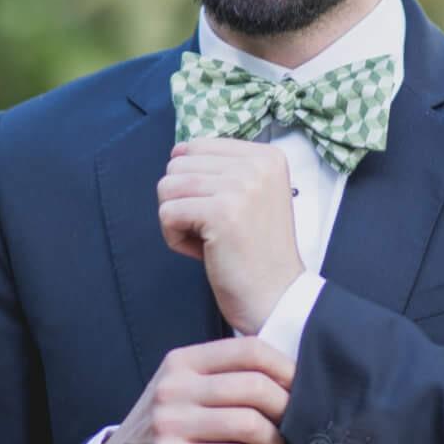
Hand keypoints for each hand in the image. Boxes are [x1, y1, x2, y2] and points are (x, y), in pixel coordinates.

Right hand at [100, 336, 295, 443]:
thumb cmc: (164, 428)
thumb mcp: (183, 389)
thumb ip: (222, 375)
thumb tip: (287, 374)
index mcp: (182, 362)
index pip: (249, 350)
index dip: (285, 368)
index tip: (298, 388)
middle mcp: (174, 388)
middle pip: (255, 387)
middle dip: (285, 409)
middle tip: (290, 426)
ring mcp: (169, 424)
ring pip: (249, 424)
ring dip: (273, 442)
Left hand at [157, 138, 304, 335]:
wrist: (277, 297)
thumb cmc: (256, 253)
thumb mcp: (251, 196)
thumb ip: (221, 170)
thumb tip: (176, 151)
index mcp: (266, 156)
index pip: (197, 146)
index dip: (195, 184)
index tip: (222, 212)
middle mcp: (257, 164)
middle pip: (178, 165)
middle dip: (183, 201)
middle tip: (213, 230)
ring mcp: (240, 186)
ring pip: (167, 187)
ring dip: (177, 220)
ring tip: (207, 240)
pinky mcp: (221, 212)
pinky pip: (167, 213)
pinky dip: (175, 238)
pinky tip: (203, 252)